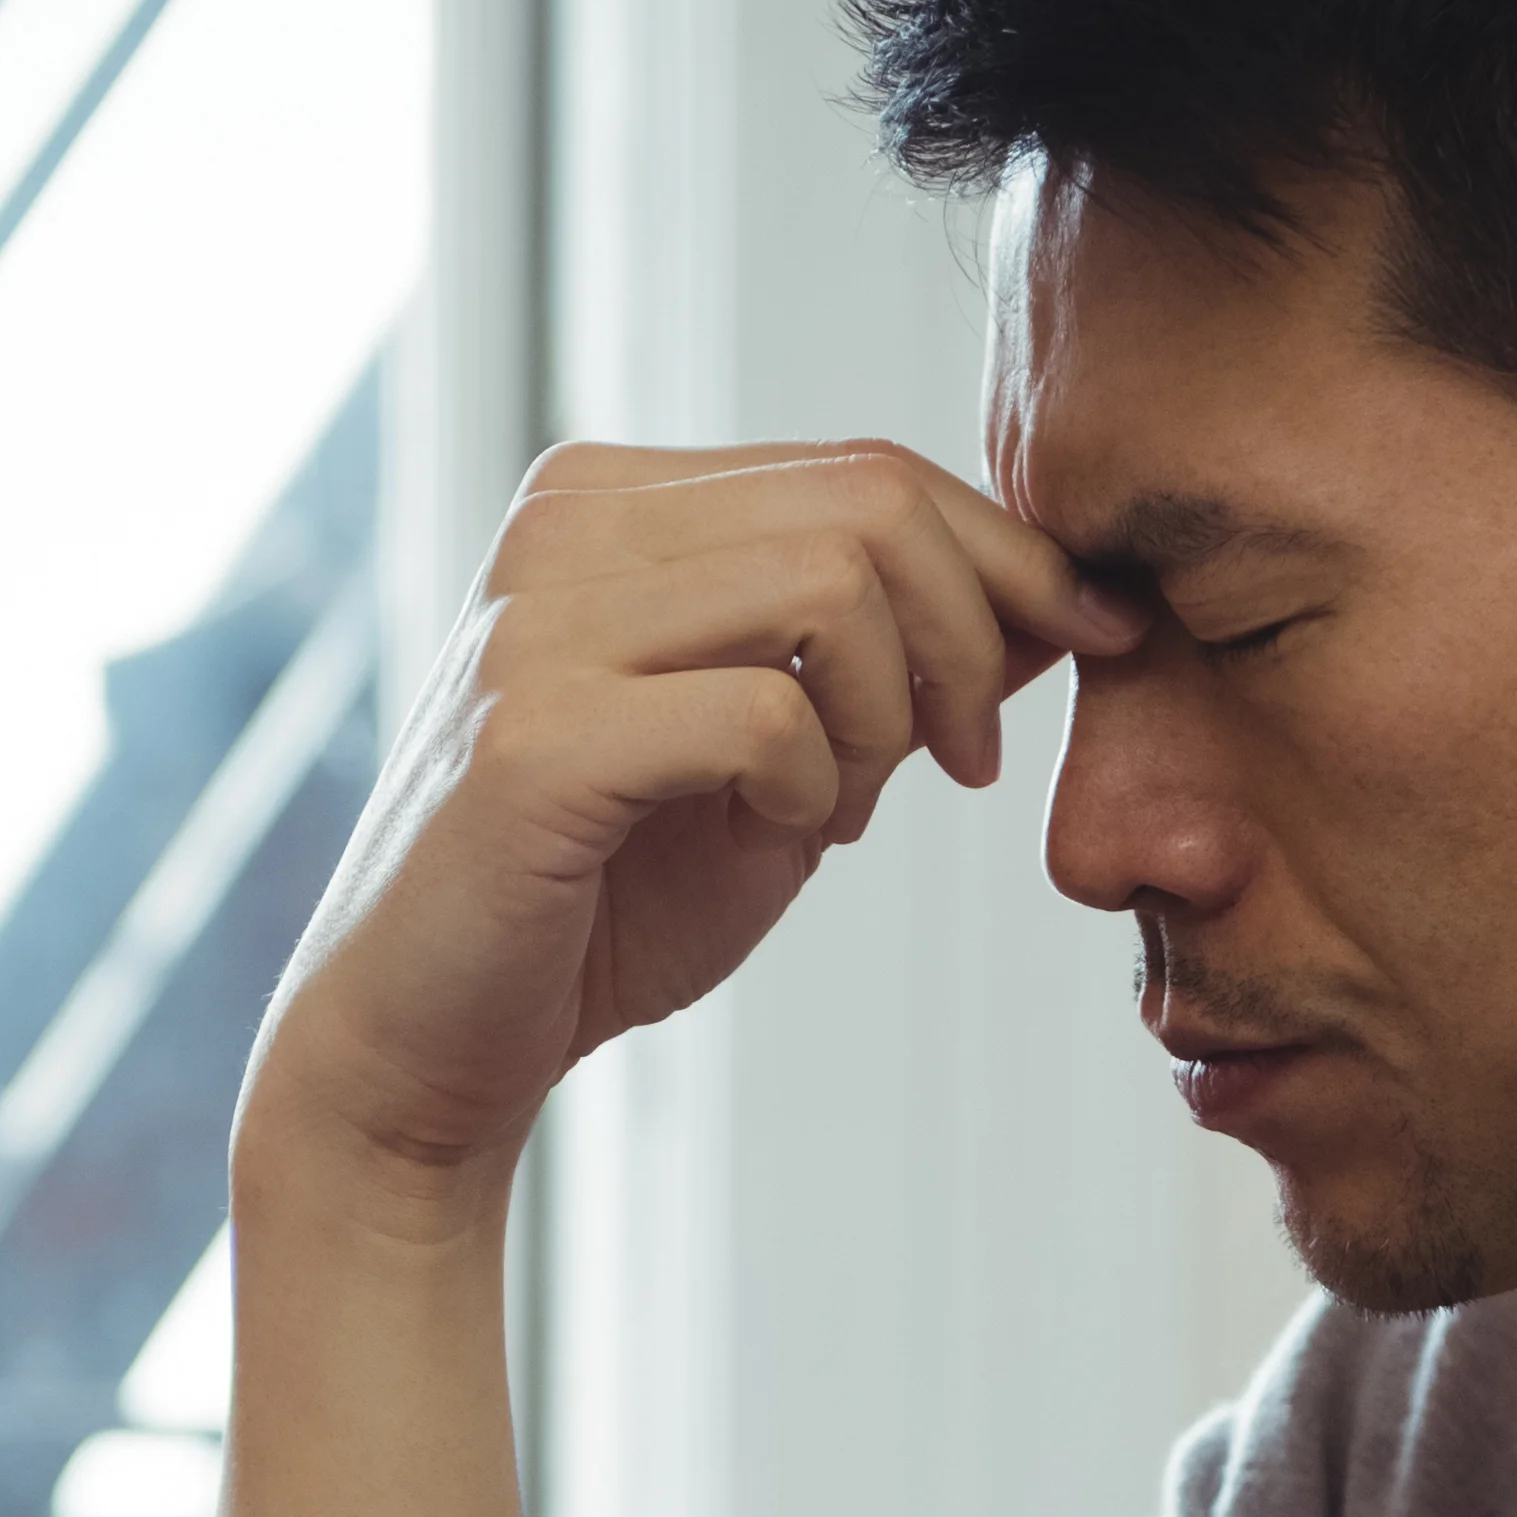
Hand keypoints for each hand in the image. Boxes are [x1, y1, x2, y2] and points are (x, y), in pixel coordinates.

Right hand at [241, 438, 1137, 1231]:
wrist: (430, 1050)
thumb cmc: (605, 904)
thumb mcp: (783, 759)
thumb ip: (891, 662)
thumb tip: (1058, 591)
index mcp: (609, 502)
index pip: (861, 466)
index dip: (1008, 555)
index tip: (1086, 643)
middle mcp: (560, 527)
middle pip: (868, 504)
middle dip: (974, 636)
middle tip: (964, 760)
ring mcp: (537, 623)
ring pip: (833, 584)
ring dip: (896, 713)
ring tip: (856, 807)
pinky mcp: (534, 738)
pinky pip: (764, 713)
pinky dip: (819, 787)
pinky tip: (783, 838)